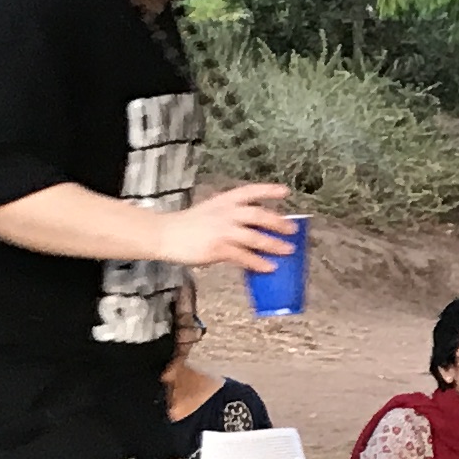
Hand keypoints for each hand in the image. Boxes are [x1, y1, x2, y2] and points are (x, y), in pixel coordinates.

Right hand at [159, 182, 296, 271]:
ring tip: (288, 250)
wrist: (165, 234)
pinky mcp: (218, 248)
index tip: (286, 192)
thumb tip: (257, 227)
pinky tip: (269, 267)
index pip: (250, 191)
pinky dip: (258, 262)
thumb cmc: (189, 224)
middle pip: (258, 215)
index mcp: (224, 200)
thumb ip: (232, 215)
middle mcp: (226, 213)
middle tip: (294, 229)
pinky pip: (244, 256)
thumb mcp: (211, 210)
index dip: (269, 190)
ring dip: (274, 244)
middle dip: (278, 222)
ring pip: (255, 237)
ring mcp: (222, 231)